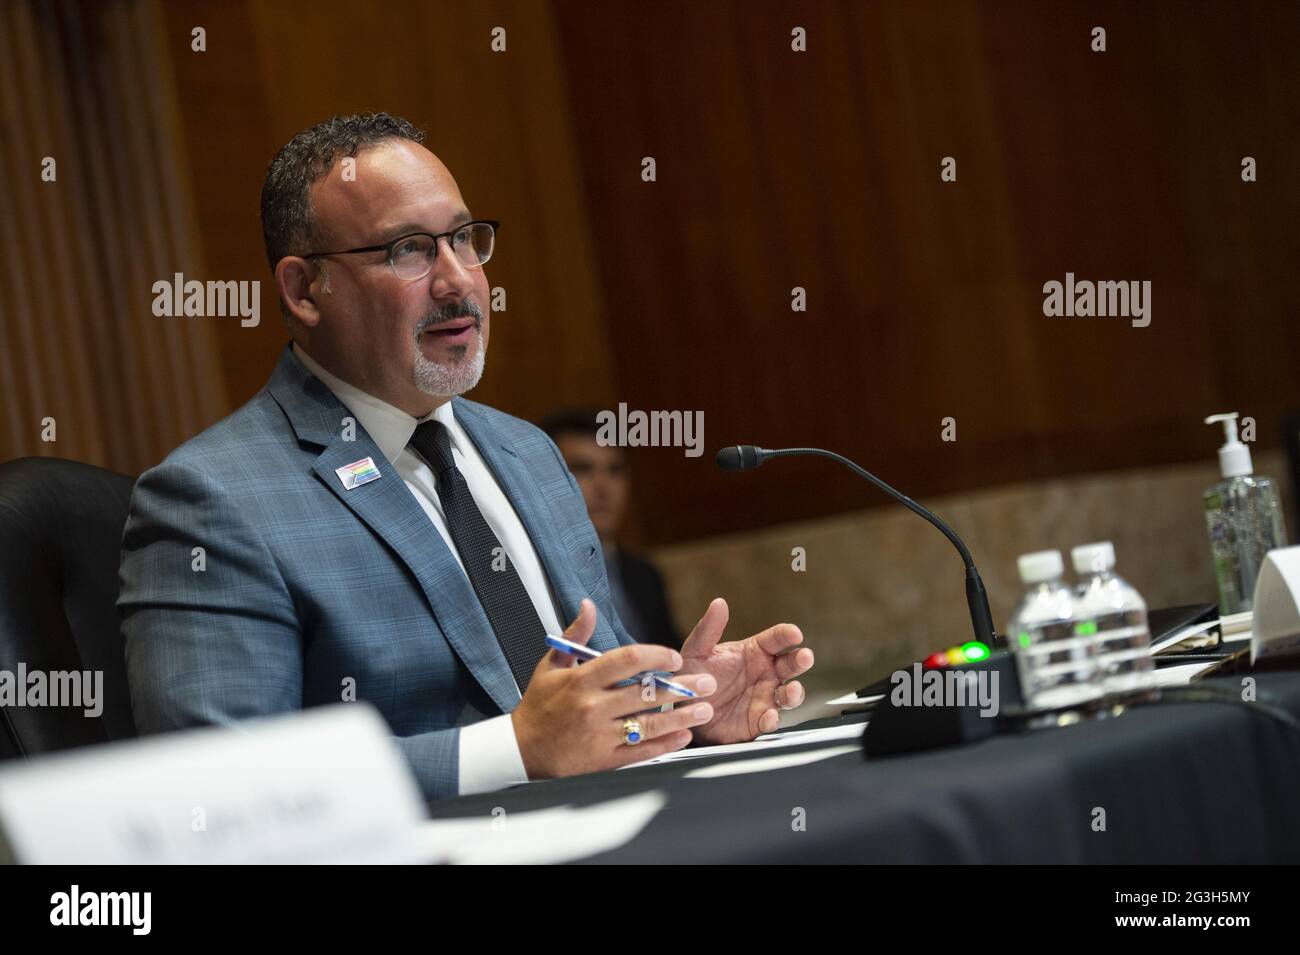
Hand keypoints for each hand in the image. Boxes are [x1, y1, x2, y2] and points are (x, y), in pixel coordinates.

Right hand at [511, 599, 718, 779]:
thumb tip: (589, 605)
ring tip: (705, 709)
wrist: (522, 751)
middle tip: (707, 682)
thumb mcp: (551, 665)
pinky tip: (684, 736)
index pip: (626, 660)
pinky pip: (640, 751)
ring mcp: (599, 735)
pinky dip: (665, 744)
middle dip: (682, 687)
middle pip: (645, 693)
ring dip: (681, 716)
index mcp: (581, 680)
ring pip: (648, 723)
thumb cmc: (539, 705)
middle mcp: (592, 706)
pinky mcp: (603, 760)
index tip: (674, 657)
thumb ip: (575, 635)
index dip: (655, 656)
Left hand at [680, 597, 812, 744]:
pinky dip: (772, 720)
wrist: (685, 709)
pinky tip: (769, 717)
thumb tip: (719, 603)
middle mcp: (765, 674)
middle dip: (801, 660)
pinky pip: (770, 721)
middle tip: (805, 657)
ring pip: (788, 695)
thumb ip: (708, 629)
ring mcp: (764, 697)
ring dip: (794, 693)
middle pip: (791, 664)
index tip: (795, 633)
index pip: (776, 639)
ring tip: (792, 691)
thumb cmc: (695, 676)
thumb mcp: (696, 651)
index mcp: (754, 652)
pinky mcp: (757, 721)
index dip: (787, 634)